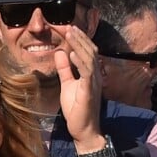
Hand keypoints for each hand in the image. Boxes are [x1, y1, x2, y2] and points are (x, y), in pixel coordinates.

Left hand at [54, 26, 102, 150]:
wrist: (84, 130)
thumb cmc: (77, 110)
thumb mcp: (68, 85)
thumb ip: (65, 69)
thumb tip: (60, 52)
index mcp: (91, 74)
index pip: (88, 52)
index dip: (81, 40)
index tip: (70, 28)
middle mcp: (96, 77)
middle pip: (91, 52)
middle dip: (81, 38)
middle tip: (70, 26)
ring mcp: (94, 83)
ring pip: (90, 59)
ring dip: (80, 45)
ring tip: (70, 34)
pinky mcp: (89, 92)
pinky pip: (87, 73)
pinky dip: (80, 62)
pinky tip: (72, 53)